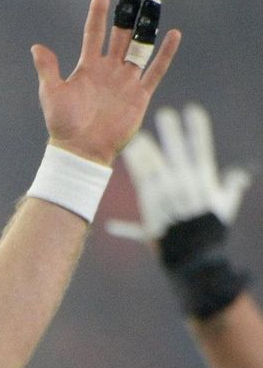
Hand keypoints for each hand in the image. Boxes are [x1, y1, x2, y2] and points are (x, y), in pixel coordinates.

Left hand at [30, 0, 180, 164]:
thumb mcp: (51, 93)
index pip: (94, 32)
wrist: (81, 149)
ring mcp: (125, 80)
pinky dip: (164, 53)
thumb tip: (36, 47)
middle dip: (128, 11)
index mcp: (87, 66)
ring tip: (155, 3)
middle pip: (121, 33)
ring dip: (148, 25)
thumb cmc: (62, 123)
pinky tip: (172, 34)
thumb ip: (48, 69)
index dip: (98, 13)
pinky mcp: (139, 94)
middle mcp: (108, 69)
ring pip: (141, 46)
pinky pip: (155, 70)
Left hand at [107, 103, 251, 240]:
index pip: (201, 149)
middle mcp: (185, 185)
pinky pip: (140, 178)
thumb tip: (241, 176)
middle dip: (171, 133)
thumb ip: (230, 187)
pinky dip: (133, 163)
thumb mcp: (224, 206)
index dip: (197, 129)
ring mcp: (166, 193)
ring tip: (137, 132)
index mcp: (204, 181)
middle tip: (165, 114)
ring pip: (153, 163)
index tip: (193, 111)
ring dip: (145, 146)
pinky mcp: (149, 202)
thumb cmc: (209, 230)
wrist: (192, 257)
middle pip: (176, 152)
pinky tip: (127, 150)